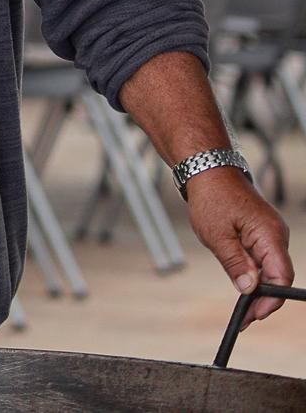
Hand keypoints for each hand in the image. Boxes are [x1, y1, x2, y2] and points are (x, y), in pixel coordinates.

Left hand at [185, 167, 292, 325]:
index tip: (255, 314)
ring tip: (242, 309)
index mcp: (270, 234)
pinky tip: (244, 287)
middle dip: (263, 299)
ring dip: (258, 288)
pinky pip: (263, 259)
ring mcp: (270, 234)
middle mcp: (276, 235)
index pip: (281, 275)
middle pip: (278, 276)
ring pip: (270, 269)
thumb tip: (250, 289)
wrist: (208, 171)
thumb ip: (236, 264)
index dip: (271, 298)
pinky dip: (254, 274)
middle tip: (245, 318)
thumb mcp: (217, 235)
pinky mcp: (261, 233)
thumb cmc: (212, 197)